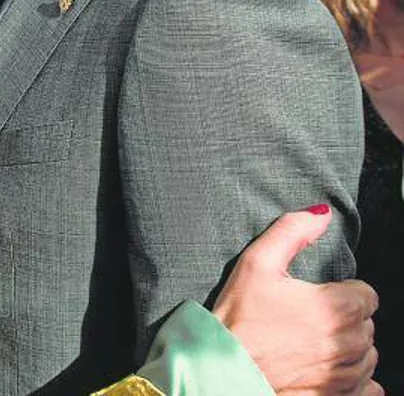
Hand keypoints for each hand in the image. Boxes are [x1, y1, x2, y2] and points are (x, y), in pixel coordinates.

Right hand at [213, 206, 379, 394]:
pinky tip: (325, 369)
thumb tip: (320, 213)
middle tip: (306, 319)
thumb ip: (291, 232)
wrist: (223, 371)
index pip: (366, 294)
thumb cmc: (238, 320)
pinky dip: (354, 380)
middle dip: (343, 319)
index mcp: (337, 307)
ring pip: (367, 354)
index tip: (316, 297)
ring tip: (311, 343)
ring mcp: (347, 374)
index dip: (341, 292)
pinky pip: (369, 387)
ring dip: (347, 348)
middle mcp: (350, 342)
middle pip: (366, 324)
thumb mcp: (255, 264)